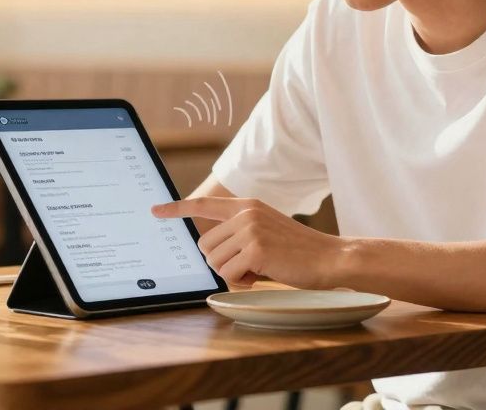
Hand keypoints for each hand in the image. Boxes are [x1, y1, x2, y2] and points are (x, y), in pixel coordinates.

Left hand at [150, 197, 347, 288]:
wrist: (329, 258)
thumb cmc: (298, 252)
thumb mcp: (266, 231)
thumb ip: (240, 232)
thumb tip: (209, 249)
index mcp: (248, 205)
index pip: (205, 204)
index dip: (177, 209)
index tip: (155, 210)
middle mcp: (246, 213)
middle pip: (205, 245)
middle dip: (221, 262)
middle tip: (250, 265)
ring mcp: (251, 229)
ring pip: (215, 261)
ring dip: (233, 273)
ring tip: (260, 268)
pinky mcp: (256, 248)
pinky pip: (230, 273)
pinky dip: (244, 281)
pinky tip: (265, 274)